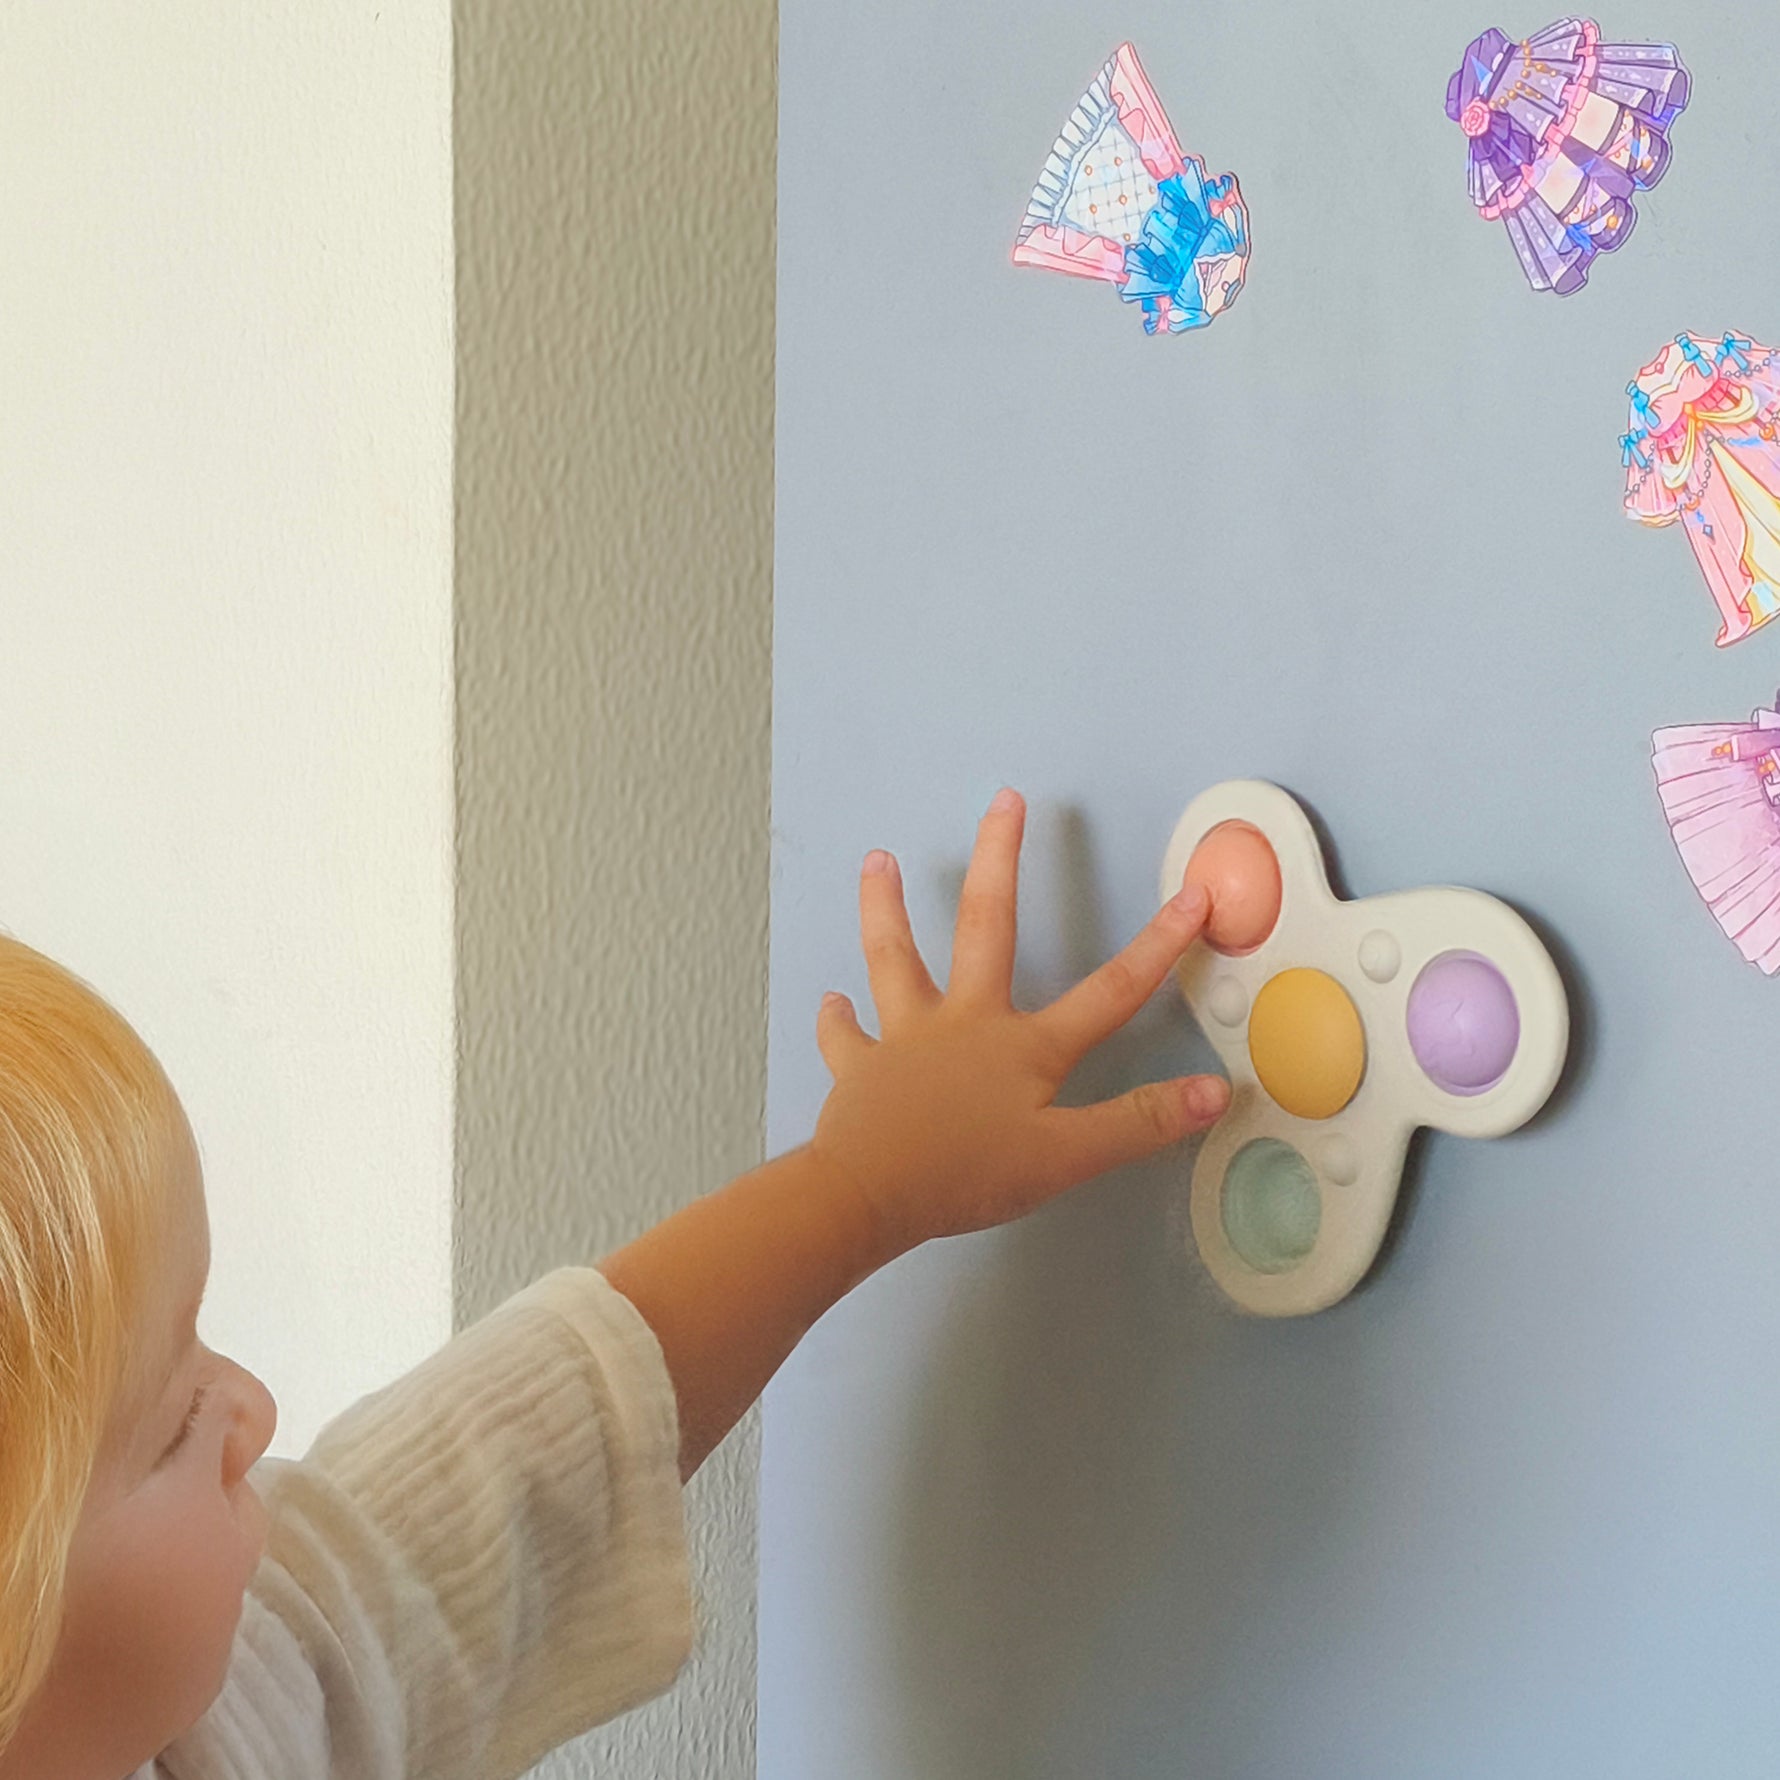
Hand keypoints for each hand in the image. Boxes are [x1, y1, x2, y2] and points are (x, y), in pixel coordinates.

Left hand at [809, 787, 1230, 1256]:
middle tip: (1005, 801)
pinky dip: (838, 1019)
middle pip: (986, 925)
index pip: (1110, 991)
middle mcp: (965, 1023)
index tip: (1191, 898)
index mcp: (1024, 1046)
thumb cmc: (965, 1175)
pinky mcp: (860, 1068)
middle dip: (1000, 859)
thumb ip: (1138, 1123)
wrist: (867, 1192)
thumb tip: (1213, 1092)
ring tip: (877, 859)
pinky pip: (846, 1037)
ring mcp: (906, 1039)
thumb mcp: (1066, 1157)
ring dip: (886, 907)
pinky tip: (831, 1001)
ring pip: (894, 957)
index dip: (1158, 946)